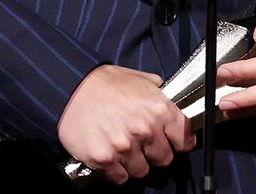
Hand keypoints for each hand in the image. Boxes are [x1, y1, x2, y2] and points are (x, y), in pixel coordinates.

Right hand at [57, 64, 194, 183]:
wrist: (70, 88)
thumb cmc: (102, 82)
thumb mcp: (136, 78)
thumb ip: (155, 89)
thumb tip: (165, 92)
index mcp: (158, 109)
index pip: (185, 137)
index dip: (181, 141)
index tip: (176, 143)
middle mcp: (146, 130)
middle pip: (164, 159)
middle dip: (155, 153)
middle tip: (143, 144)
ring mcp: (125, 147)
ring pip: (141, 171)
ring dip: (134, 162)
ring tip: (122, 147)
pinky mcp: (105, 159)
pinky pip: (120, 177)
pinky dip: (115, 170)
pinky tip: (109, 154)